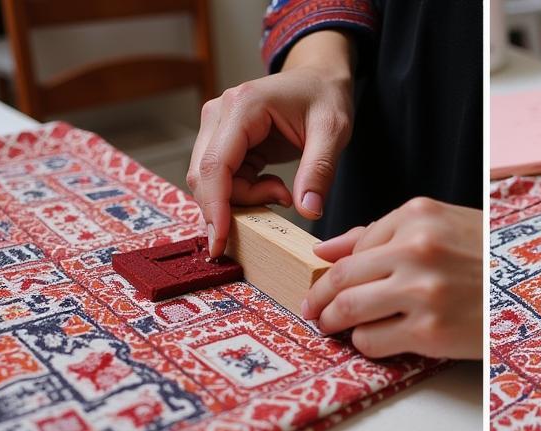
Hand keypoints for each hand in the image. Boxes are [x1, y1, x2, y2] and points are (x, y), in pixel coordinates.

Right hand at [187, 31, 354, 256]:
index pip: (216, 166)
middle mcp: (220, 114)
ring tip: (284, 191)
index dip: (215, 207)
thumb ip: (319, 171)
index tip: (219, 242)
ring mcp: (218, 128)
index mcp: (242, 107)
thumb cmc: (325, 97)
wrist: (320, 79)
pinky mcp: (225, 143)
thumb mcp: (333, 132)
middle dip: (235, 206)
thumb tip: (308, 211)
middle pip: (207, 177)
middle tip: (282, 201)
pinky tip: (276, 187)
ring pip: (213, 183)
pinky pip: (225, 183)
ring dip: (246, 200)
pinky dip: (248, 195)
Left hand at [303, 198, 482, 359]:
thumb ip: (384, 234)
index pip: (356, 244)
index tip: (326, 284)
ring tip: (333, 328)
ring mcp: (423, 292)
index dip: (335, 269)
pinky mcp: (429, 331)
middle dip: (320, 298)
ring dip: (334, 323)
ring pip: (349, 310)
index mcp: (421, 216)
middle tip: (313, 311)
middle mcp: (418, 250)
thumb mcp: (447, 230)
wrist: (538, 298)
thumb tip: (325, 249)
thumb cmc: (493, 265)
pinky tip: (378, 340)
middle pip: (342, 277)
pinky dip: (366, 344)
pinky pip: (372, 341)